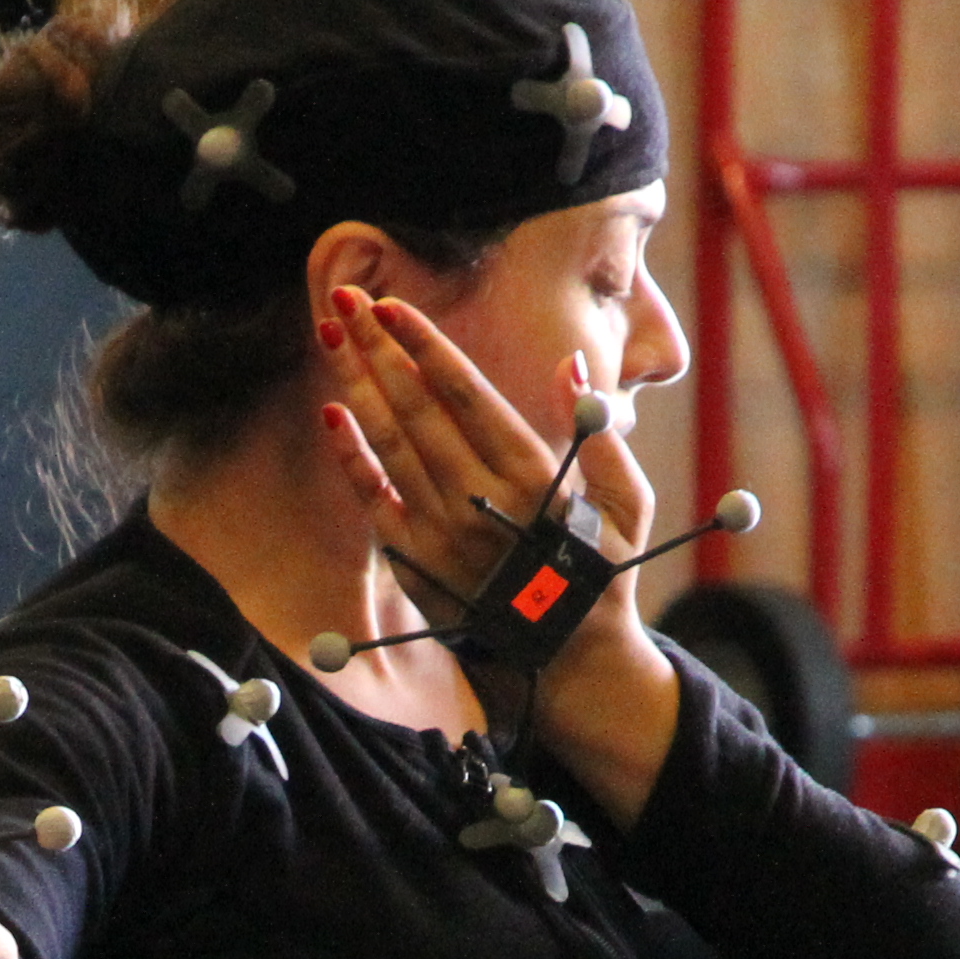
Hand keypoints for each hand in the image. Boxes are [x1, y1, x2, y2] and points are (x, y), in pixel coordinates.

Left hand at [321, 288, 682, 819]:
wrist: (567, 664)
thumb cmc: (602, 572)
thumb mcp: (628, 504)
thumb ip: (599, 435)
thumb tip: (572, 367)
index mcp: (532, 475)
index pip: (466, 393)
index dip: (425, 344)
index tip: (392, 305)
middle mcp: (478, 498)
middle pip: (416, 406)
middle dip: (377, 347)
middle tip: (344, 295)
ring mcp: (439, 532)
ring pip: (388, 442)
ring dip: (355, 383)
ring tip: (331, 333)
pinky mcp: (414, 562)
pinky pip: (372, 500)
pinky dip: (349, 456)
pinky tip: (330, 412)